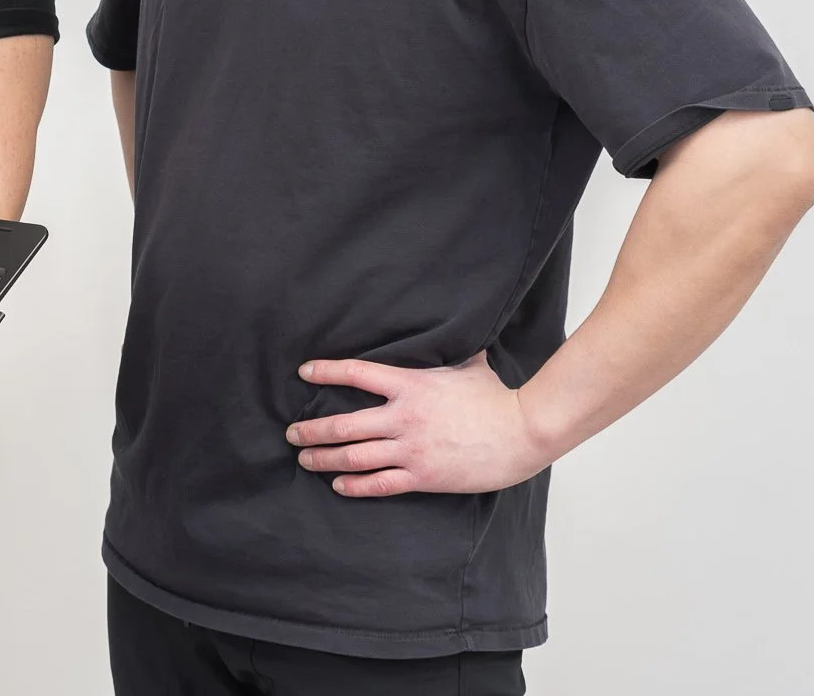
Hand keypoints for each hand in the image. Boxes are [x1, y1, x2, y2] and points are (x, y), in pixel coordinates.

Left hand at [287, 352, 551, 497]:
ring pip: (354, 456)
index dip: (327, 371)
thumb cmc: (496, 398)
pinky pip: (380, 484)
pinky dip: (355, 486)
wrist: (522, 433)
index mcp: (411, 385)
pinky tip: (339, 485)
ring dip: (324, 458)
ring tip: (305, 459)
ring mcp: (412, 449)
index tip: (305, 372)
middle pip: (344, 424)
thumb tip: (448, 326)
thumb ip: (447, 350)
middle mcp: (404, 417)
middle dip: (312, 430)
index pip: (357, 374)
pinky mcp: (423, 476)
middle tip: (292, 433)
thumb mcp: (467, 365)